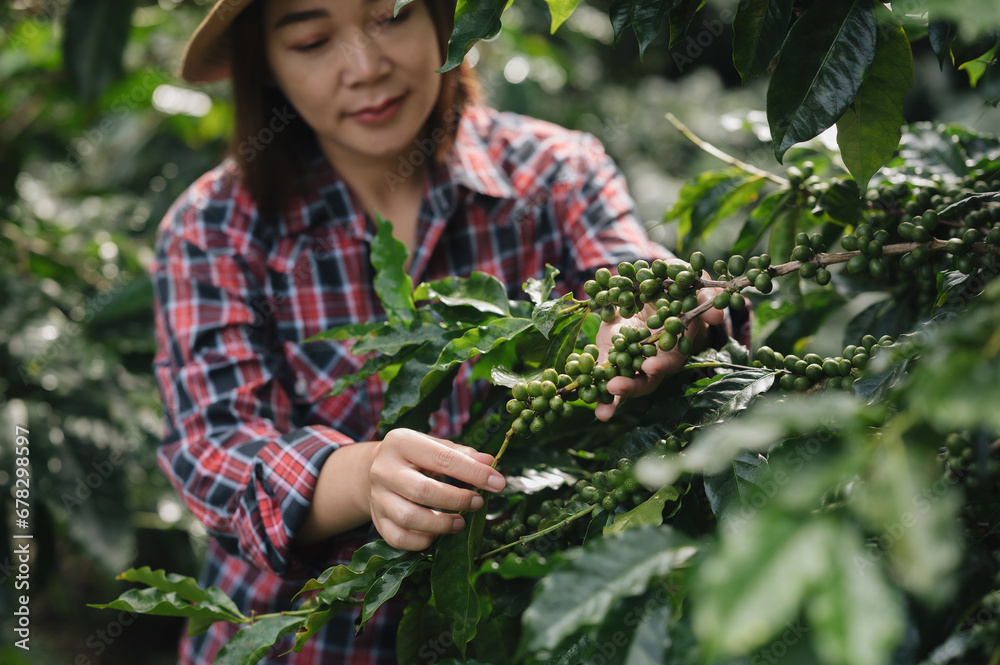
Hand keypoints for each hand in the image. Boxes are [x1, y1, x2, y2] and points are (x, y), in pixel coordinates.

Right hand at [367, 429, 504, 550]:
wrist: (372, 471)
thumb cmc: (414, 458)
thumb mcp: (434, 446)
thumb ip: (462, 454)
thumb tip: (490, 463)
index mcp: (401, 442)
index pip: (442, 458)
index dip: (473, 472)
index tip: (498, 482)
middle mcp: (384, 469)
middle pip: (423, 491)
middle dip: (457, 500)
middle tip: (478, 503)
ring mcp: (378, 497)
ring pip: (410, 518)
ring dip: (442, 524)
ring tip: (461, 522)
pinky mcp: (377, 520)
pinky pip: (399, 539)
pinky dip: (422, 541)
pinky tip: (437, 536)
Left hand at [594, 267, 723, 421]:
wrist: (653, 288)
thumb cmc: (680, 290)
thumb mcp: (693, 288)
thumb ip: (705, 298)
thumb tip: (716, 314)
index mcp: (675, 346)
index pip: (670, 360)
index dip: (661, 364)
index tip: (650, 366)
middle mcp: (654, 360)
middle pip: (645, 380)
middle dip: (632, 386)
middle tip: (616, 387)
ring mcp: (631, 361)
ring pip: (624, 384)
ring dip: (612, 397)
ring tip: (601, 411)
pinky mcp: (611, 354)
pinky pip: (603, 373)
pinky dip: (595, 388)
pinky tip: (587, 401)